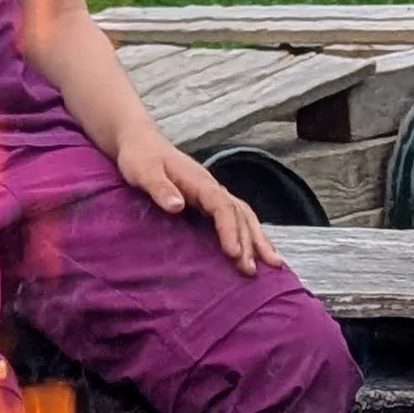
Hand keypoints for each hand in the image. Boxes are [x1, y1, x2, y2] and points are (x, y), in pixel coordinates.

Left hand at [115, 129, 278, 273]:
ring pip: (244, 215)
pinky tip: (258, 249)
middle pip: (239, 214)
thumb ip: (159, 188)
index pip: (222, 207)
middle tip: (253, 270)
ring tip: (273, 264)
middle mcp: (212, 187)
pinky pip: (237, 216)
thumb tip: (178, 206)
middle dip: (250, 242)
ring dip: (258, 239)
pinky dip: (251, 232)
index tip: (233, 253)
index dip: (230, 231)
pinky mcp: (209, 199)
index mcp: (200, 182)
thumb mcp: (144, 172)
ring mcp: (213, 193)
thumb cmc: (140, 158)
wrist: (141, 142)